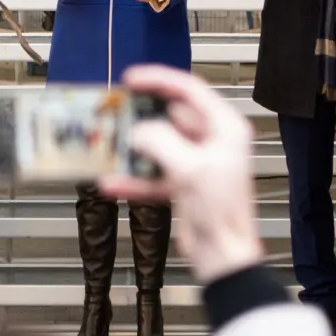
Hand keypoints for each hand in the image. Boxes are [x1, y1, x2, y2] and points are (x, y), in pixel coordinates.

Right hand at [97, 65, 260, 283]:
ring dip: (134, 147)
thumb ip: (161, 142)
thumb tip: (138, 130)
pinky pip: (152, 173)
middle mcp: (212, 141)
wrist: (222, 256)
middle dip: (142, 117)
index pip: (190, 90)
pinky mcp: (182, 184)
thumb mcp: (191, 169)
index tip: (132, 79)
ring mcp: (196, 162)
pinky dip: (134, 177)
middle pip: (171, 116)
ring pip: (158, 144)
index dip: (160, 80)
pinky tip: (112, 180)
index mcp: (224, 129)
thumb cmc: (223, 213)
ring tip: (111, 143)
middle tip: (117, 111)